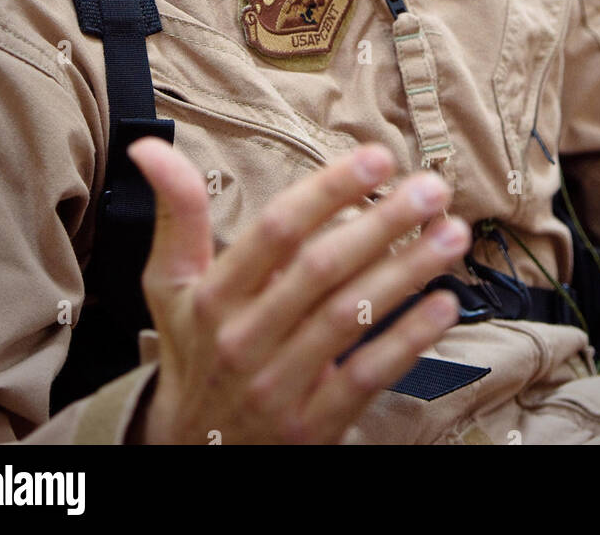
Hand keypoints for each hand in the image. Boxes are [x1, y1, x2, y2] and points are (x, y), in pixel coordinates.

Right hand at [124, 137, 469, 443]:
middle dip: (383, 223)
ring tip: (450, 234)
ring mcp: (278, 386)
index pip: (275, 231)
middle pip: (321, 270)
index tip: (377, 158)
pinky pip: (366, 376)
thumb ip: (175, 212)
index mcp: (211, 296)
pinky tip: (442, 304)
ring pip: (349, 317)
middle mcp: (242, 339)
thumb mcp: (169, 283)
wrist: (193, 451)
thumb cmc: (192, 347)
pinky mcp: (312, 426)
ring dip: (406, 271)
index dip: (328, 190)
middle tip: (432, 188)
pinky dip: (408, 339)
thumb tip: (148, 147)